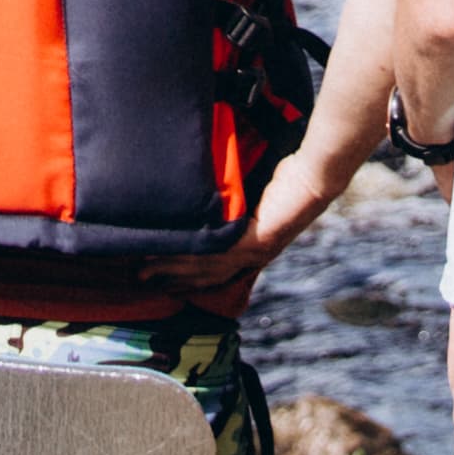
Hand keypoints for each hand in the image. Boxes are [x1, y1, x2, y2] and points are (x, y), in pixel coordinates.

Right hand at [158, 150, 345, 304]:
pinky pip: (218, 253)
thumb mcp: (250, 193)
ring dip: (174, 269)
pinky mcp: (256, 242)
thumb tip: (201, 191)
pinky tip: (170, 252)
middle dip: (171, 277)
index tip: (158, 275)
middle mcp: (252, 256)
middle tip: (141, 277)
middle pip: (204, 274)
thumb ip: (230, 201)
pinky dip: (193, 255)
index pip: (212, 269)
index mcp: (251, 247)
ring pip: (206, 267)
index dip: (184, 275)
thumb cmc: (287, 178)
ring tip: (146, 268)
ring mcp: (254, 252)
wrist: (313, 177)